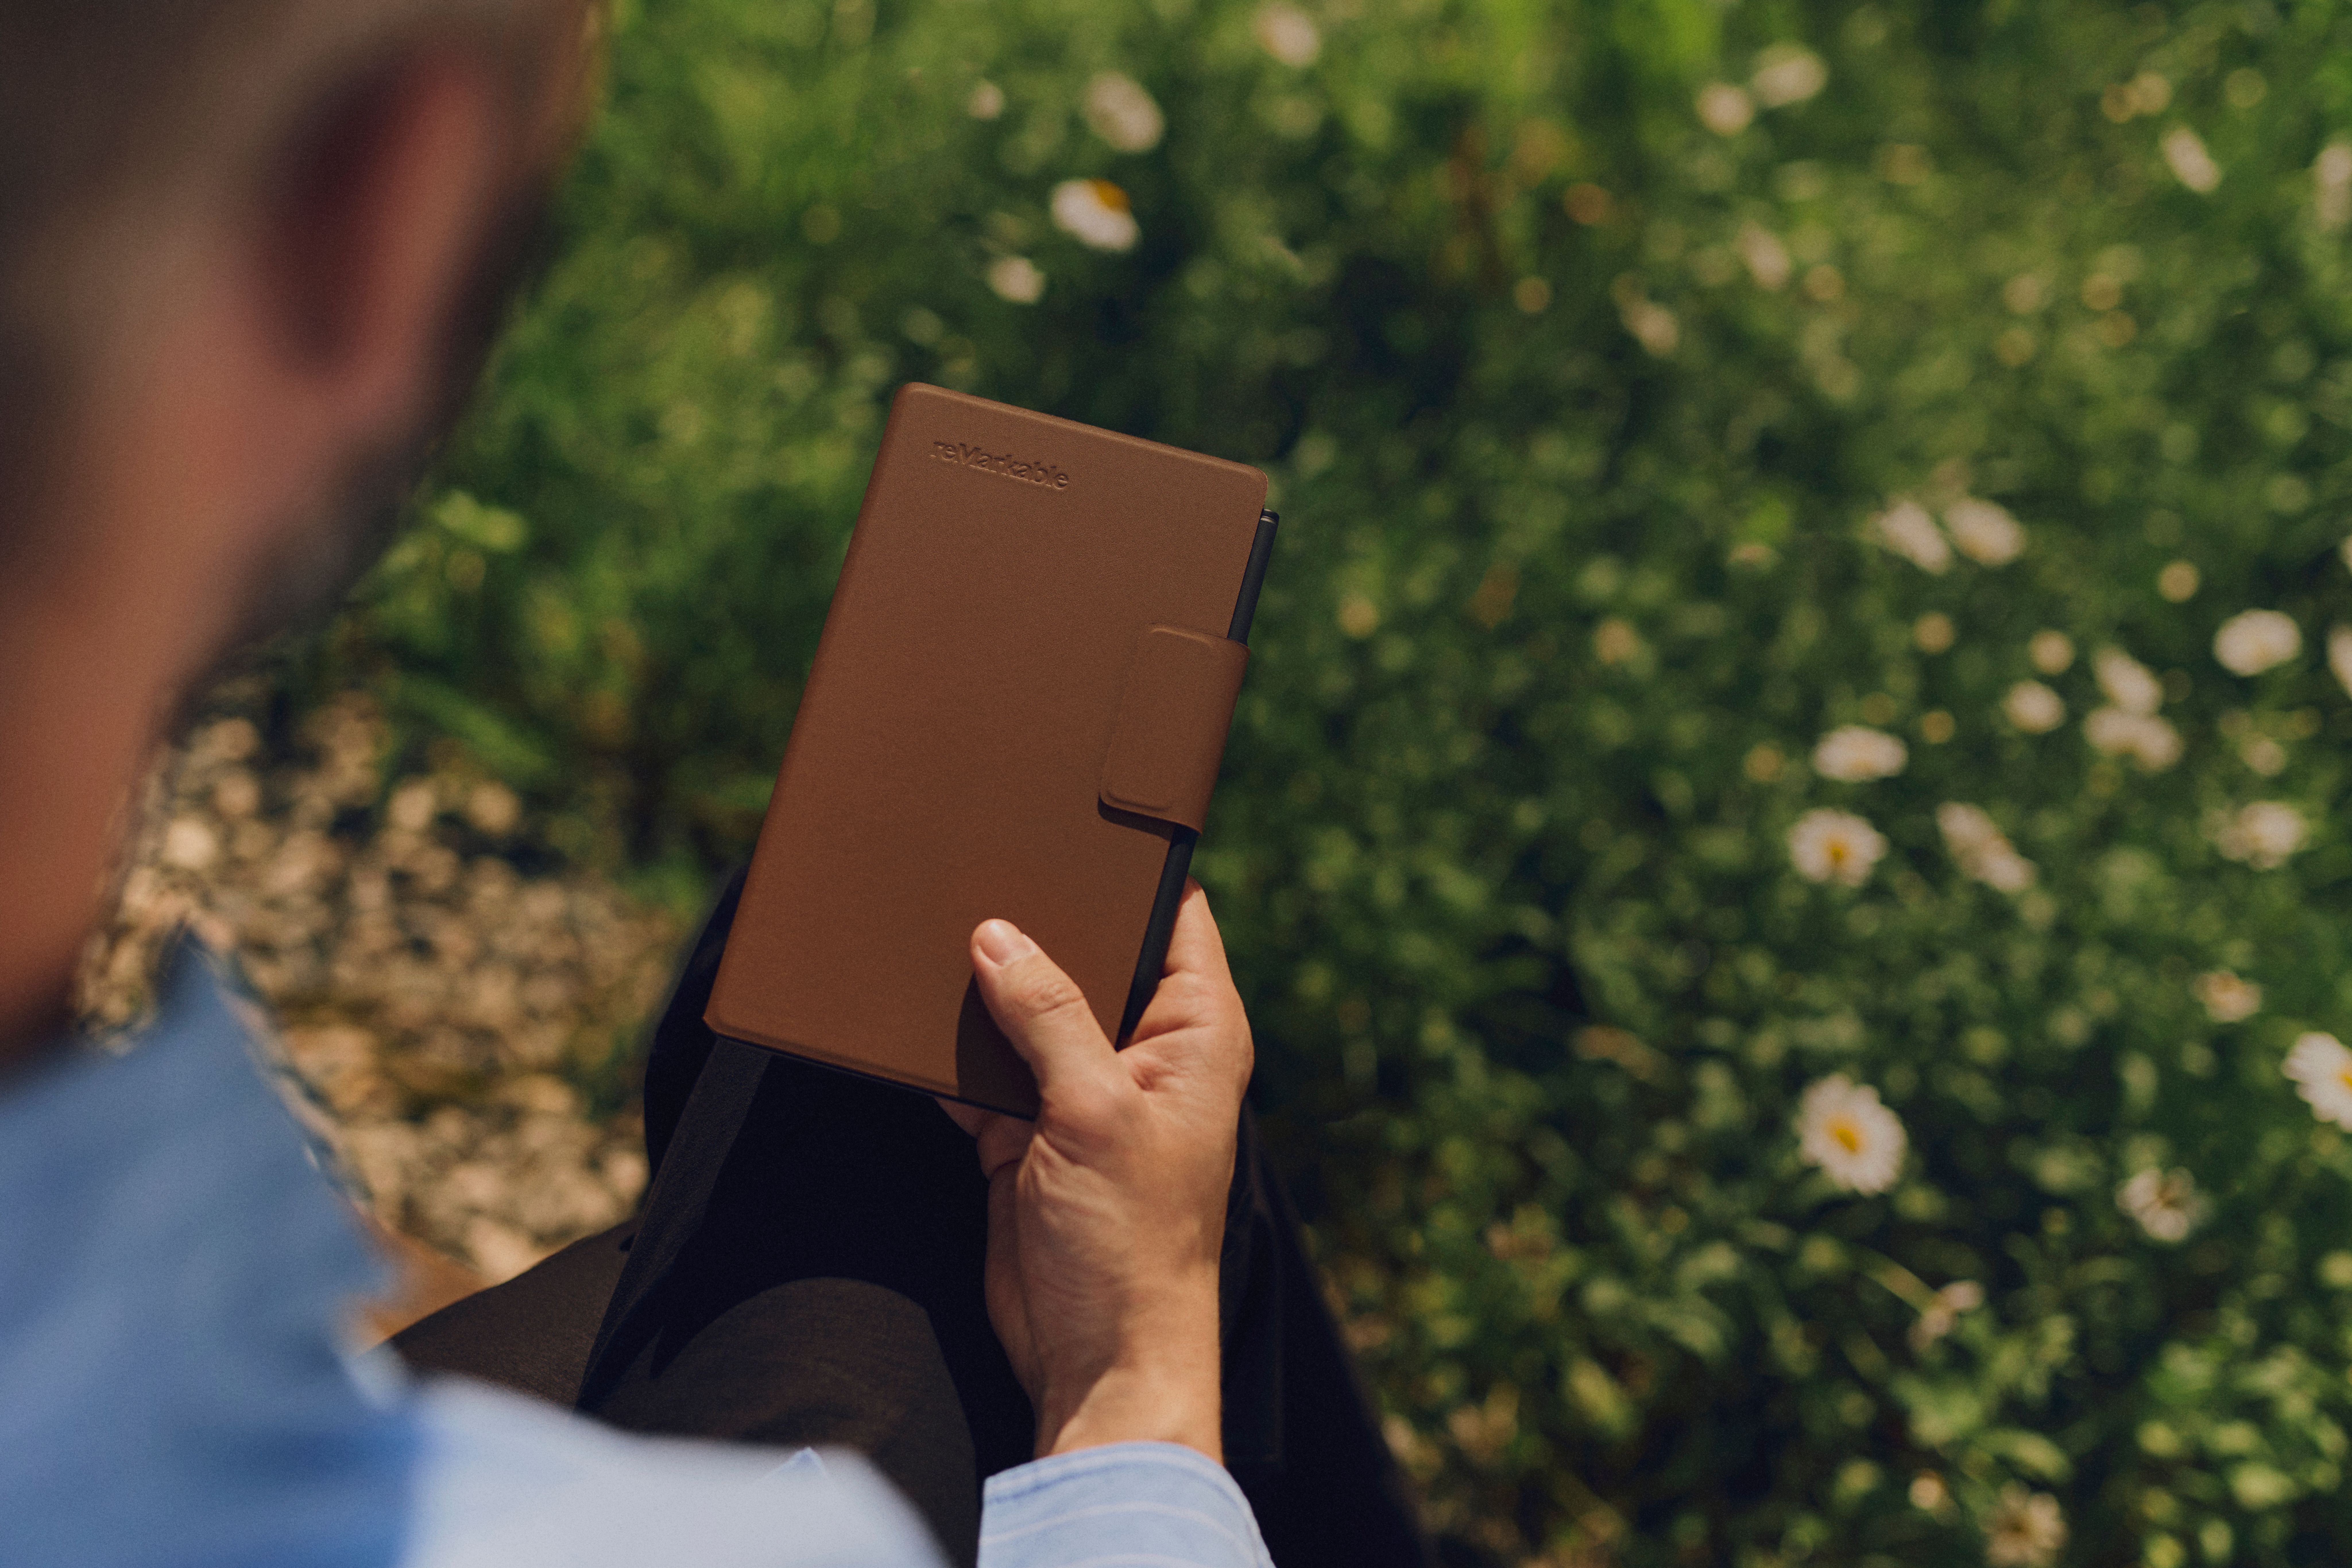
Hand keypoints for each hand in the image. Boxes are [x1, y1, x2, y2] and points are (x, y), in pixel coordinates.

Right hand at [939, 881, 1250, 1461]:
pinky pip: (982, 1068)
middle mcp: (1143, 1051)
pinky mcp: (1026, 1132)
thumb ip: (1048, 1016)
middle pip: (1088, 955)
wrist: (1097, 1357)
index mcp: (1195, 1032)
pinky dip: (949, 1049)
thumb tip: (1000, 936)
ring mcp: (1080, 1091)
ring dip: (983, 987)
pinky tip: (907, 1014)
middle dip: (1035, 922)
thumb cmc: (1130, 1243)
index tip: (1075, 819)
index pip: (1174, 916)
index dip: (1131, 868)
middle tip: (977, 862)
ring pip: (1026, 1009)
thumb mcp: (1094, 1110)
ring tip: (927, 924)